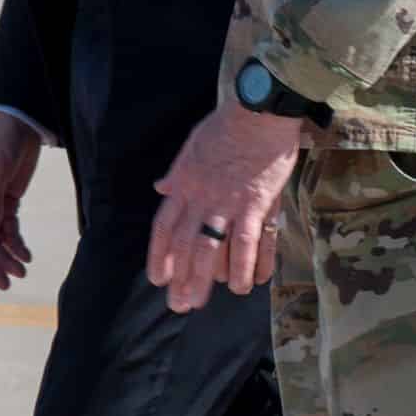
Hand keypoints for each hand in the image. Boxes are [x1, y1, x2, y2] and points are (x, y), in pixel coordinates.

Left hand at [147, 102, 308, 313]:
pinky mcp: (258, 203)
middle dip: (183, 278)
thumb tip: (161, 187)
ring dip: (215, 278)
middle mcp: (203, 198)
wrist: (258, 111)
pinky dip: (252, 263)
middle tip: (181, 305)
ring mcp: (230, 202)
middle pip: (188, 245)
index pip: (165, 227)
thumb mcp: (191, 146)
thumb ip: (177, 172)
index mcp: (184, 184)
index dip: (160, 256)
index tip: (158, 279)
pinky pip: (252, 241)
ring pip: (216, 249)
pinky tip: (252, 282)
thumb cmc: (227, 125)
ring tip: (217, 298)